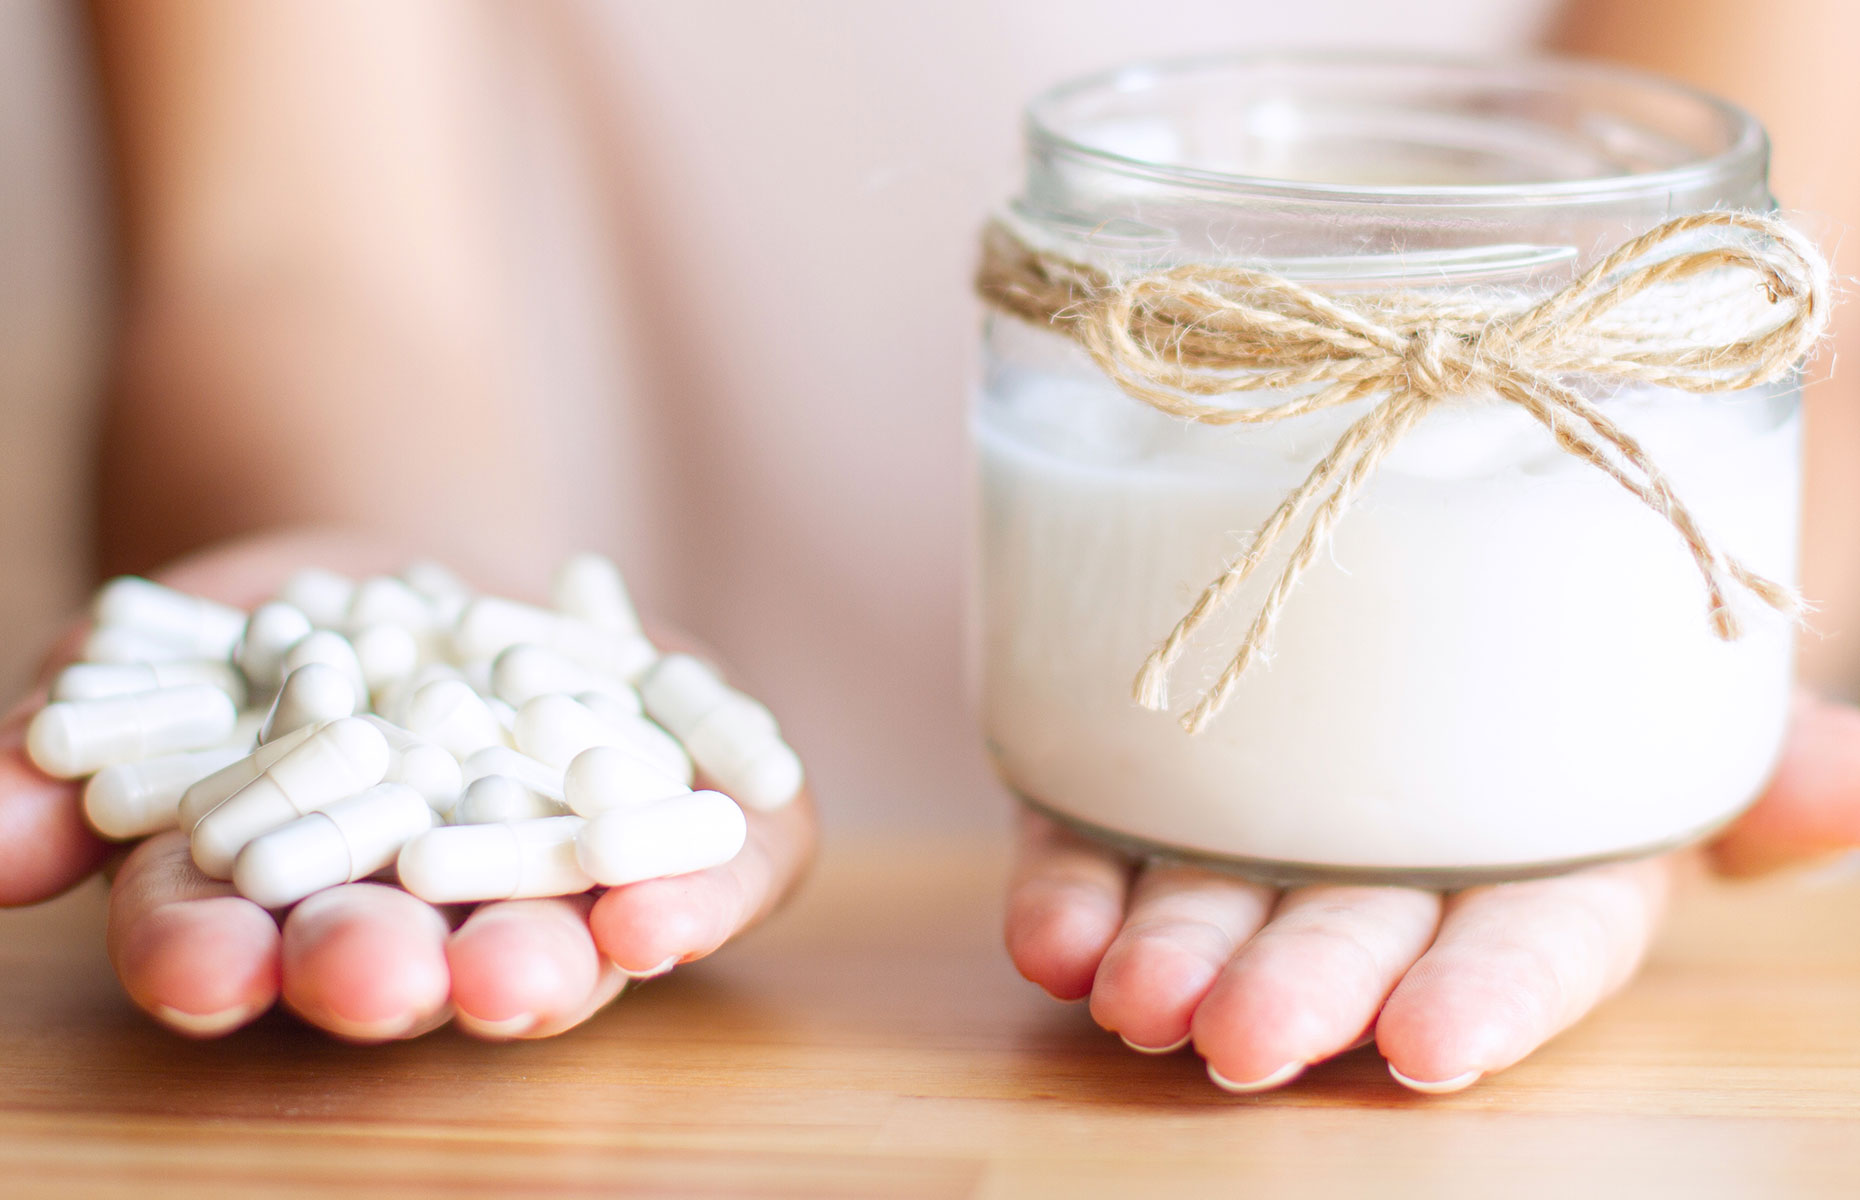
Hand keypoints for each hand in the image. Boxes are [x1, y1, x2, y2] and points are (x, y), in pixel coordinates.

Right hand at [0, 529, 815, 1040]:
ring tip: (545, 965)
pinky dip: (705, 892)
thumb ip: (72, 753)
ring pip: (559, 939)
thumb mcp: (160, 663)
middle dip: (393, 976)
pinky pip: (709, 871)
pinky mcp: (678, 816)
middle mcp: (424, 917)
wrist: (414, 572)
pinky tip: (680, 908)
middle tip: (388, 978)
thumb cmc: (270, 636)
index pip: (230, 946)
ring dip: (550, 961)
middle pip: (404, 967)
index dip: (214, 960)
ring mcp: (560, 875)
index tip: (203, 964)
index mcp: (277, 904)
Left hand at [1004, 693, 1859, 1092]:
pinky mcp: (1137, 788)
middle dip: (1304, 984)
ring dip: (1170, 951)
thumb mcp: (1665, 691)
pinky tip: (1047, 942)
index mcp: (1532, 851)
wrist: (1395, 575)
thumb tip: (1852, 797)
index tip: (1434, 1042)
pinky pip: (1096, 852)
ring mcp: (1254, 828)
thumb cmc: (1558, 651)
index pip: (1530, 937)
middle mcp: (1389, 859)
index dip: (1491, 991)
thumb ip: (1751, 750)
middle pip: (1354, 931)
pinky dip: (1067, 902)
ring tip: (1131, 993)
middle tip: (1246, 1035)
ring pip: (1217, 902)